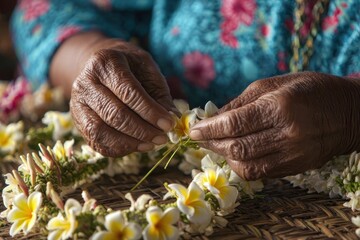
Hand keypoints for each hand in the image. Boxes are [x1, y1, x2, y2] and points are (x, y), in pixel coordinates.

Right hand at [70, 40, 174, 156]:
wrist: (102, 67)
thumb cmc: (130, 68)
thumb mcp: (148, 71)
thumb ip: (160, 95)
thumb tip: (173, 118)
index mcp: (106, 62)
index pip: (128, 92)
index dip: (150, 112)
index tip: (169, 124)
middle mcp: (85, 82)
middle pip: (114, 114)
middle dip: (143, 130)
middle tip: (163, 138)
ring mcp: (77, 103)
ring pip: (101, 131)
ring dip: (130, 143)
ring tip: (152, 144)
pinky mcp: (77, 120)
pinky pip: (95, 141)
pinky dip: (118, 148)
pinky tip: (137, 146)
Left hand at [189, 72, 359, 179]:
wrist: (349, 113)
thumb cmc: (309, 90)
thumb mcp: (274, 84)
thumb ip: (241, 102)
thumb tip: (214, 117)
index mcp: (280, 107)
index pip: (234, 124)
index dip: (209, 129)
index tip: (193, 131)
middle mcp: (287, 135)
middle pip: (236, 148)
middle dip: (212, 143)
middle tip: (201, 137)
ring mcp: (293, 155)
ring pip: (245, 166)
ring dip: (225, 157)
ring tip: (217, 145)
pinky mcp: (296, 168)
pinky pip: (259, 173)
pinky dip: (241, 165)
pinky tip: (236, 153)